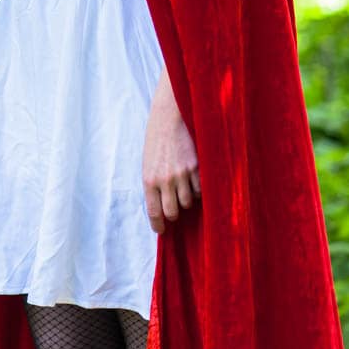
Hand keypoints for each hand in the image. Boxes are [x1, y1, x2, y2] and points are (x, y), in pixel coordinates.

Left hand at [142, 94, 200, 234]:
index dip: (159, 225)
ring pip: (188, 202)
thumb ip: (154, 184)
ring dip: (187, 199)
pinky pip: (200, 190)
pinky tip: (194, 180)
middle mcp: (165, 180)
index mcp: (149, 179)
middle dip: (174, 213)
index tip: (162, 231)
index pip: (154, 212)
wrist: (169, 117)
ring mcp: (182, 175)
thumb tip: (161, 207)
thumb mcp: (148, 163)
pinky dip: (198, 189)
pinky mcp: (197, 168)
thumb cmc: (156, 140)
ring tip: (184, 187)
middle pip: (173, 212)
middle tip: (175, 209)